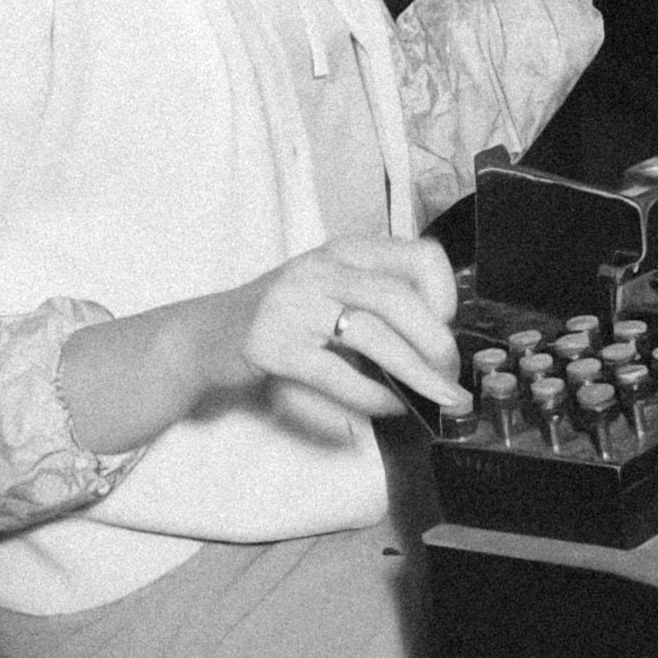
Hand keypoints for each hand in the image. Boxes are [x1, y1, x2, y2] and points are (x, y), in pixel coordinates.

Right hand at [220, 233, 467, 419]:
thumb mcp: (332, 290)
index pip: (420, 255)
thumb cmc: (282, 316)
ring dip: (416, 374)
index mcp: (346, 250)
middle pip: (400, 299)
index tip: (447, 328)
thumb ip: (378, 302)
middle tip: (450, 378)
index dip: (446, 295)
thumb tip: (440, 345)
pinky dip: (372, 397)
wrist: (206, 334)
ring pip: (374, 335)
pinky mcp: (275, 345)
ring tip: (436, 399)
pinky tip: (388, 407)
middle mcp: (322, 267)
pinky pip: (338, 375)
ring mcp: (295, 304)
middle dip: (437, 345)